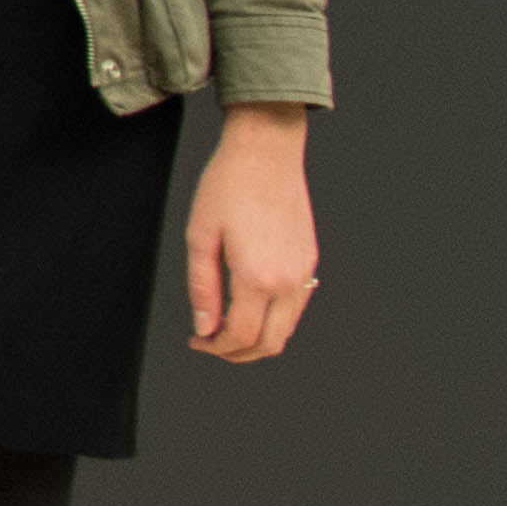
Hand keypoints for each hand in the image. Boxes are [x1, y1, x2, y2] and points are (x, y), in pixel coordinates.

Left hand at [186, 102, 319, 361]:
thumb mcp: (200, 236)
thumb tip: (204, 327)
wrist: (266, 152)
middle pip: (270, 343)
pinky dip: (274, 318)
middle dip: (238, 353)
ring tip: (225, 326)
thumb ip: (202, 287)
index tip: (196, 341)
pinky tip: (248, 304)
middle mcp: (288, 280)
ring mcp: (304, 271)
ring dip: (258, 338)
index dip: (216, 347)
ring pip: (287, 329)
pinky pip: (296, 306)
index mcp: (258, 276)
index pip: (241, 335)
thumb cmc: (227, 186)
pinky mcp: (310, 260)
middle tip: (210, 342)